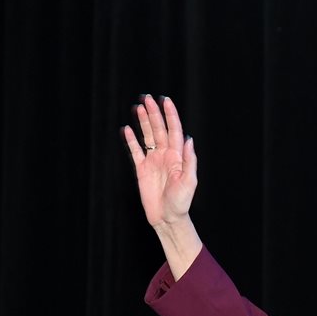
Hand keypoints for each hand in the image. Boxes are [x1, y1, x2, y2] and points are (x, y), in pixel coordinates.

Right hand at [123, 95, 197, 229]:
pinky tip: (127, 129)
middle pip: (159, 129)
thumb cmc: (181, 202)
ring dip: (143, 122)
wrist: (167, 218)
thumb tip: (189, 139)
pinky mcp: (142, 169)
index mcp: (178, 156)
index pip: (174, 130)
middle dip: (154, 113)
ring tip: (138, 107)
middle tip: (147, 98)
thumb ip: (189, 160)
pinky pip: (136, 151)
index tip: (165, 101)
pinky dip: (131, 140)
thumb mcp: (189, 182)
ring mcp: (153, 161)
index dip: (170, 115)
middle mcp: (166, 155)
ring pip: (148, 136)